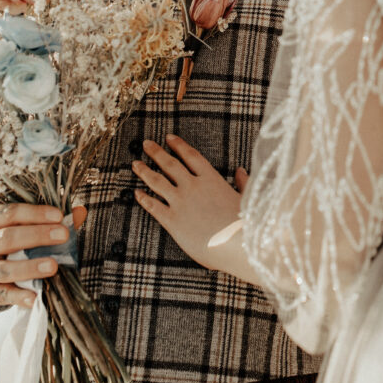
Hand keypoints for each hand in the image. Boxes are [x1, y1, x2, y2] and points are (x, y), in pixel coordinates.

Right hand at [0, 203, 86, 307]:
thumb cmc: (5, 244)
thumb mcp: (20, 228)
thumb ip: (49, 221)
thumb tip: (80, 213)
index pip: (10, 214)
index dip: (36, 214)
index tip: (59, 216)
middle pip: (7, 238)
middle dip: (37, 236)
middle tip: (63, 235)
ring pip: (3, 269)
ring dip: (29, 267)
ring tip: (53, 267)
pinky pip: (2, 295)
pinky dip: (19, 297)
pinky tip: (36, 297)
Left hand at [133, 135, 252, 278]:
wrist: (235, 245)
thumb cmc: (244, 224)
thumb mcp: (246, 198)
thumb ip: (242, 182)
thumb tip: (241, 171)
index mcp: (211, 179)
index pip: (191, 156)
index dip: (179, 145)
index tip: (169, 137)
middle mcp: (193, 186)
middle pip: (170, 164)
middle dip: (156, 152)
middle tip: (145, 144)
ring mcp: (181, 202)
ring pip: (157, 181)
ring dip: (145, 171)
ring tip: (136, 164)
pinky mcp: (172, 221)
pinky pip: (153, 206)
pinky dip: (144, 198)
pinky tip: (136, 193)